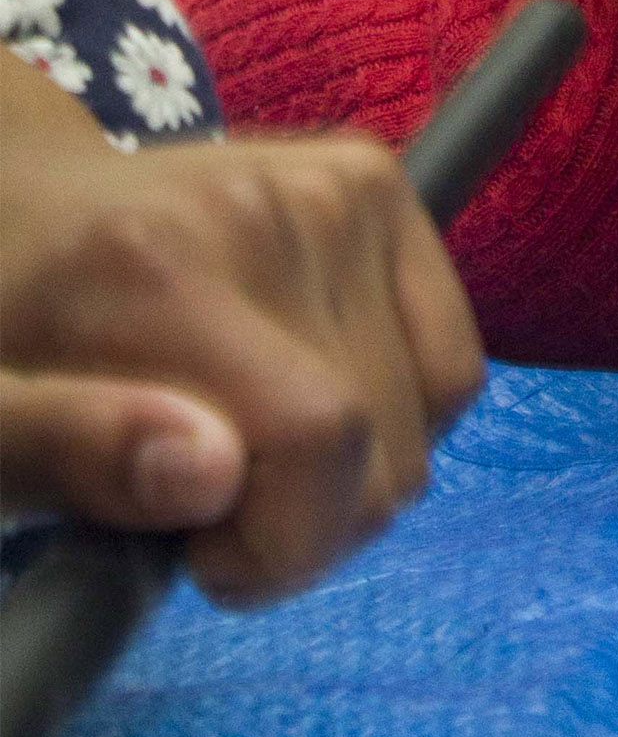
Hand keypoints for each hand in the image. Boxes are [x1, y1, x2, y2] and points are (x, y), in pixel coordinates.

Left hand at [0, 64, 482, 604]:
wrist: (25, 211)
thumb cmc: (6, 346)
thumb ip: (71, 453)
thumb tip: (210, 472)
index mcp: (156, 268)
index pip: (321, 434)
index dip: (281, 546)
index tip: (196, 555)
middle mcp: (268, 205)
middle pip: (385, 449)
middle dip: (307, 526)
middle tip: (206, 507)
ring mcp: (335, 184)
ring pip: (428, 421)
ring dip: (352, 479)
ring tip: (250, 450)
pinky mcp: (375, 180)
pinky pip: (454, 366)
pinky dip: (402, 418)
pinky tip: (310, 400)